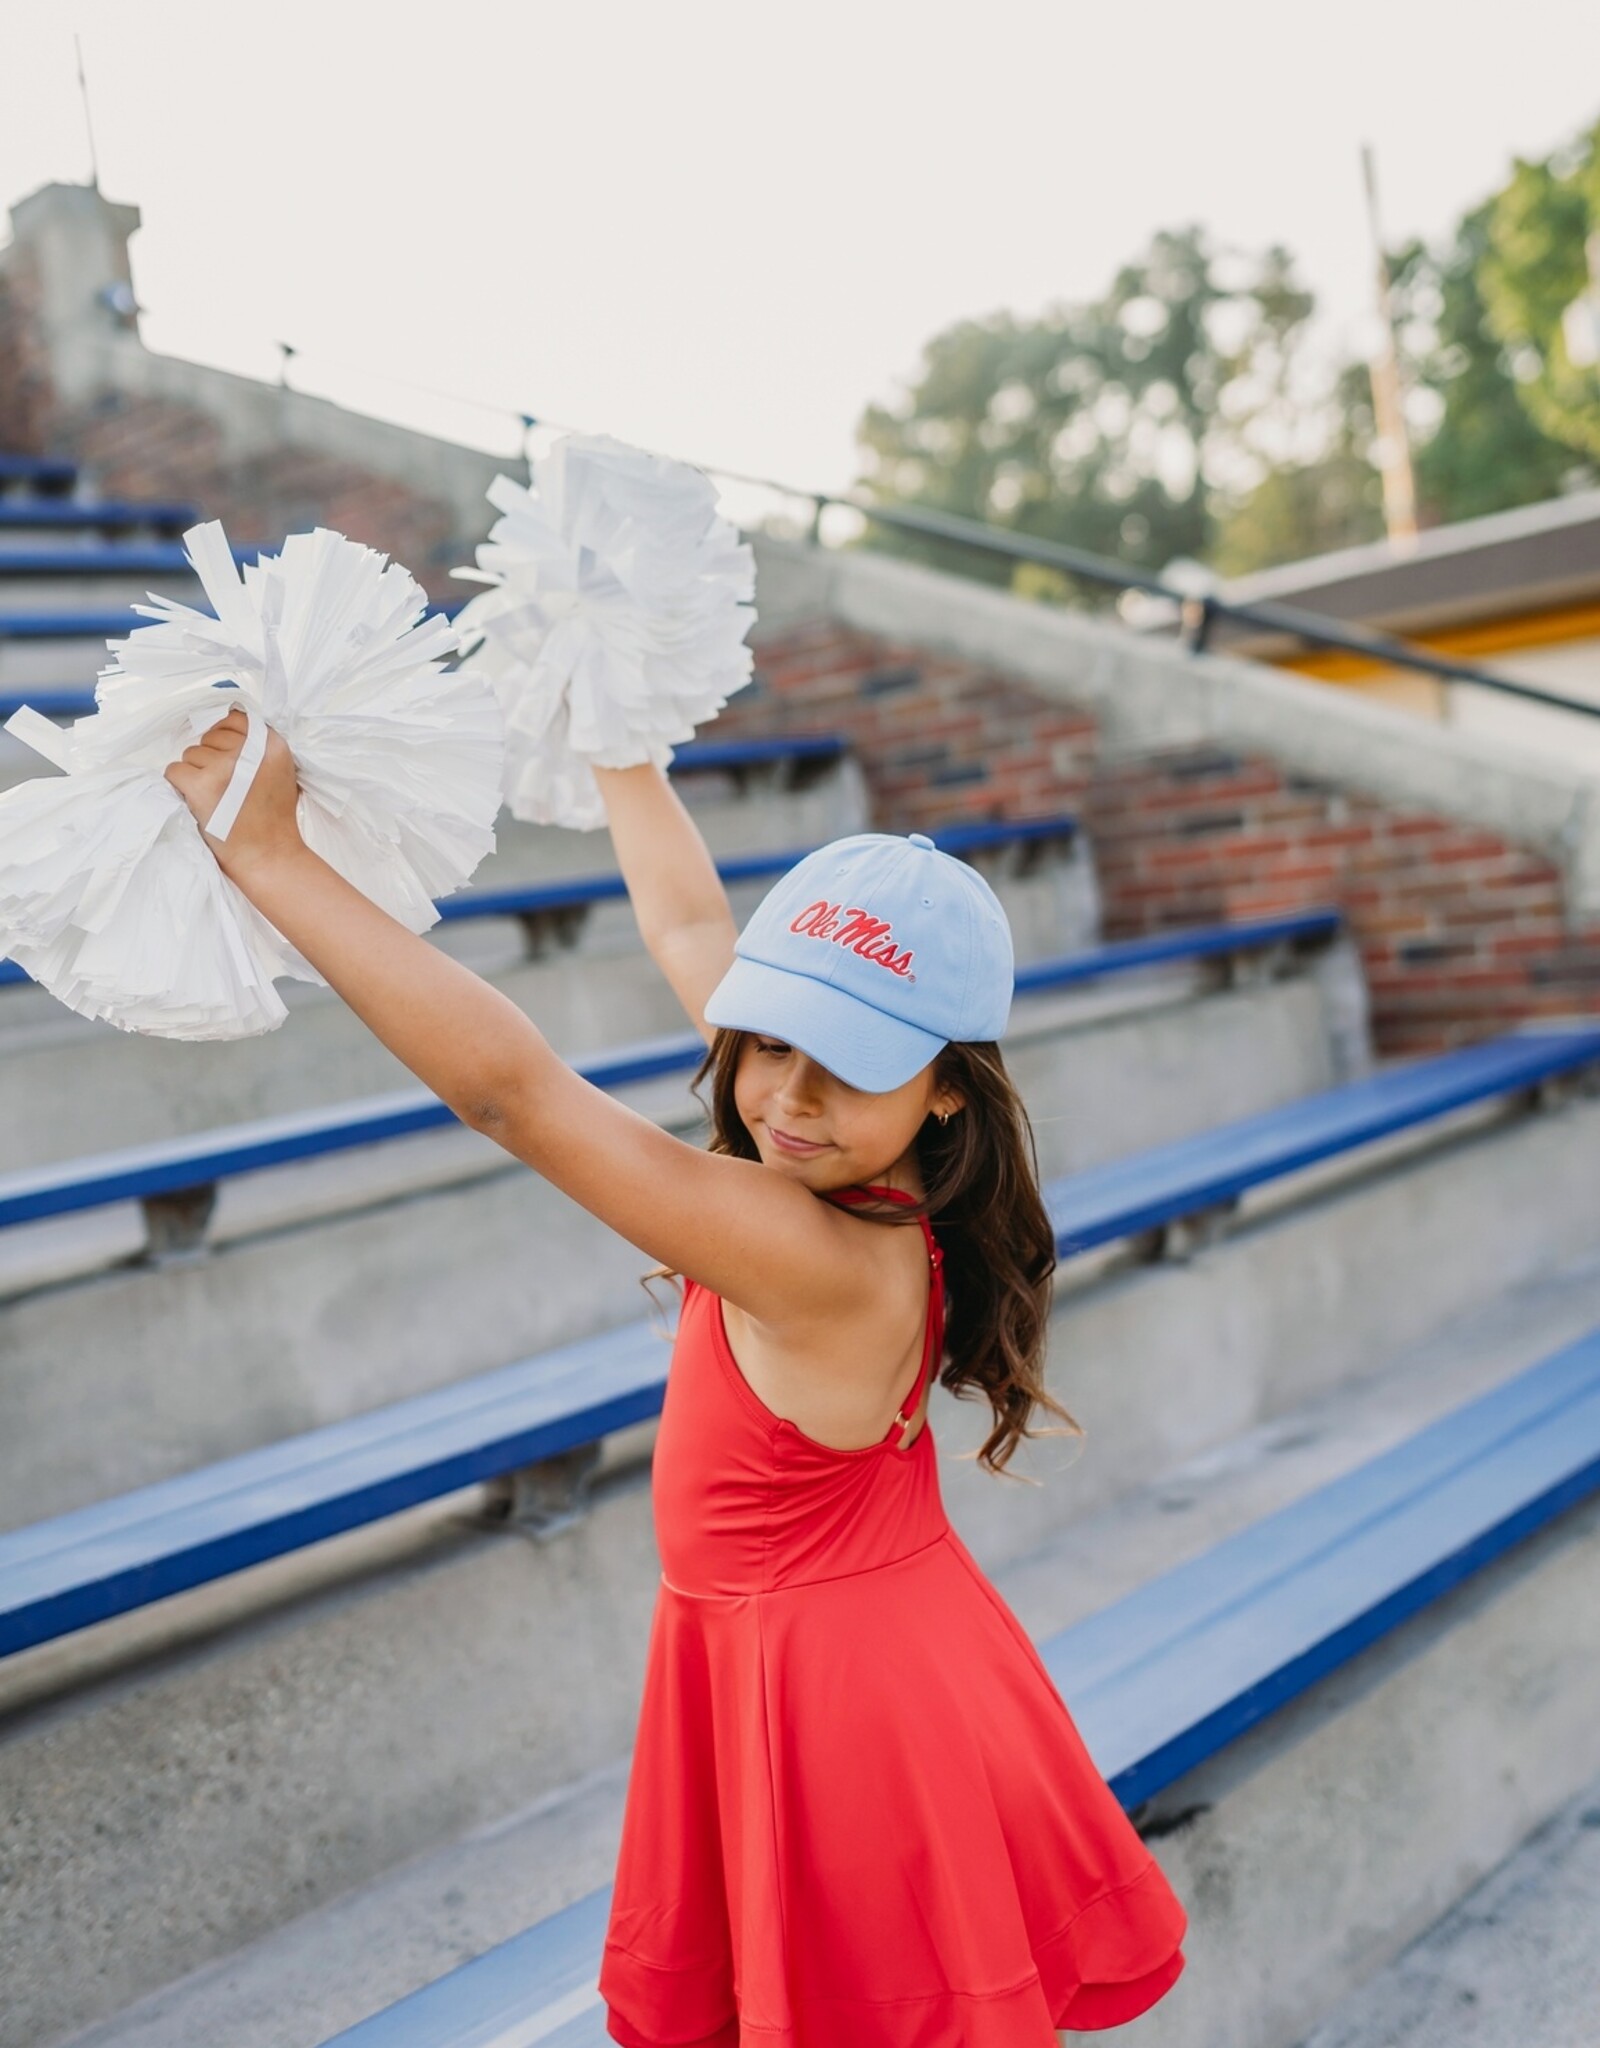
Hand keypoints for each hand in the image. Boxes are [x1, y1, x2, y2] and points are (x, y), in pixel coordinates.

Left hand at [164, 701, 304, 883]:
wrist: (269, 856)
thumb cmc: (274, 819)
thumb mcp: (281, 772)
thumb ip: (260, 747)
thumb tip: (227, 720)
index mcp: (272, 744)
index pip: (234, 718)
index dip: (226, 738)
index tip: (230, 760)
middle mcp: (248, 750)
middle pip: (210, 736)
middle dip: (212, 758)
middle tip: (227, 788)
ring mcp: (223, 767)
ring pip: (191, 754)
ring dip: (196, 774)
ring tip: (217, 799)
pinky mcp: (201, 785)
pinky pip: (174, 771)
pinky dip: (180, 786)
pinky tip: (199, 802)